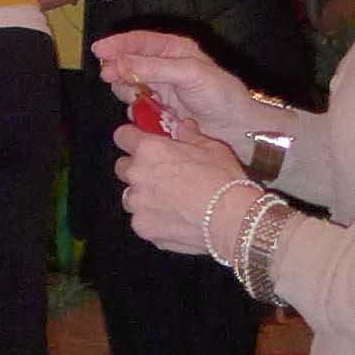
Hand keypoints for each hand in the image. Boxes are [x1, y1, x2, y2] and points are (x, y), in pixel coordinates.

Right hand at [93, 30, 259, 161]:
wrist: (236, 128)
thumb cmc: (221, 95)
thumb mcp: (188, 73)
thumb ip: (152, 67)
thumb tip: (118, 62)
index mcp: (174, 49)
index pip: (139, 41)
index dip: (118, 44)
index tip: (98, 50)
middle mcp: (164, 66)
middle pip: (128, 62)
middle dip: (117, 68)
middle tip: (108, 76)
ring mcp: (160, 89)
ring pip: (128, 85)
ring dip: (126, 90)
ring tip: (135, 97)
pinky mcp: (158, 110)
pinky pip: (136, 107)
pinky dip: (135, 109)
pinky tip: (143, 112)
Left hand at [116, 121, 263, 261]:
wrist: (232, 219)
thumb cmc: (223, 181)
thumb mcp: (212, 148)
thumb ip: (191, 135)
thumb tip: (184, 127)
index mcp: (150, 149)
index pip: (122, 136)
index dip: (131, 138)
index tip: (140, 143)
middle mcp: (137, 174)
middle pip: (123, 167)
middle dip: (138, 169)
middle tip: (161, 175)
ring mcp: (137, 203)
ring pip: (130, 196)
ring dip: (143, 196)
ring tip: (170, 201)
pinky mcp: (142, 227)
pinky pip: (141, 220)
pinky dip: (153, 219)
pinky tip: (175, 220)